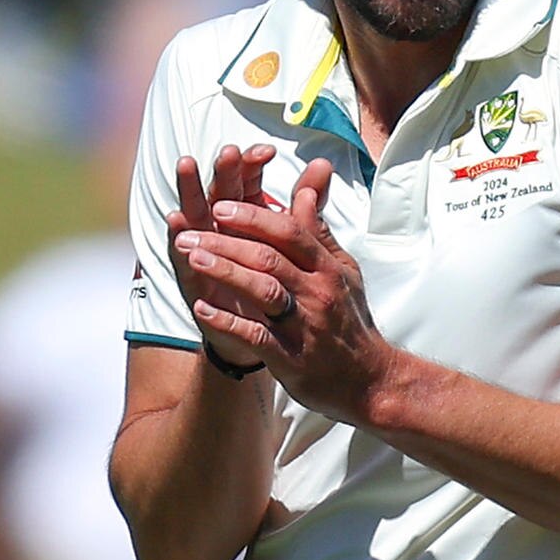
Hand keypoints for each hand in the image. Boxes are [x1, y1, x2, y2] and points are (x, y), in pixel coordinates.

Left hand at [176, 158, 393, 420]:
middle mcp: (317, 291)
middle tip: (188, 233)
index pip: (289, 232)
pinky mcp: (291, 357)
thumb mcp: (341, 270)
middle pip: (269, 257)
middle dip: (226, 242)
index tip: (219, 205)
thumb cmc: (349, 320)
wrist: (370, 380)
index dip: (253, 216)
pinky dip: (227, 321)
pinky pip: (255, 336)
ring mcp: (304, 325)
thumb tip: (310, 179)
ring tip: (191, 260)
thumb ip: (317, 229)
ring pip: (262, 290)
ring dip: (224, 272)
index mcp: (327, 268)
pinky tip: (200, 310)